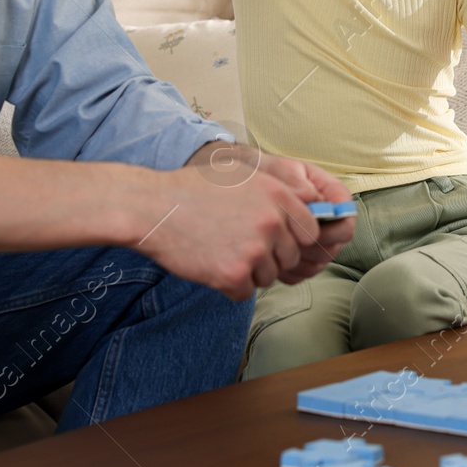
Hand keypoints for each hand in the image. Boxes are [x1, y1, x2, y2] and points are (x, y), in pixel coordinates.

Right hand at [182, 142, 354, 285]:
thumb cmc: (195, 188)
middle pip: (291, 257)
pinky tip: (211, 264)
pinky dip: (229, 286)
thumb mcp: (244, 174)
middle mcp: (272, 223)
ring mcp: (254, 250)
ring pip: (268, 277)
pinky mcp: (234, 274)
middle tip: (240, 245)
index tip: (277, 240)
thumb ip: (281, 188)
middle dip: (271, 257)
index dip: (295, 238)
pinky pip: (245, 292)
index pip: (311, 231)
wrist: (153, 207)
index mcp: (279, 196)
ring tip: (222, 250)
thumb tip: (312, 201)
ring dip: (249, 272)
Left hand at [231, 147, 356, 282]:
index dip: (334, 225)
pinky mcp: (303, 256)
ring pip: (320, 262)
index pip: (347, 215)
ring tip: (275, 247)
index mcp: (331, 193)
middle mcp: (330, 219)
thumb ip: (296, 183)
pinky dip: (289, 270)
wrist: (244, 186)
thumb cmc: (267, 173)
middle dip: (312, 246)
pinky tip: (271, 257)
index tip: (308, 225)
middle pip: (336, 244)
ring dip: (299, 260)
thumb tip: (314, 200)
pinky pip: (304, 273)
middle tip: (286, 240)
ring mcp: (318, 240)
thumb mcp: (280, 170)